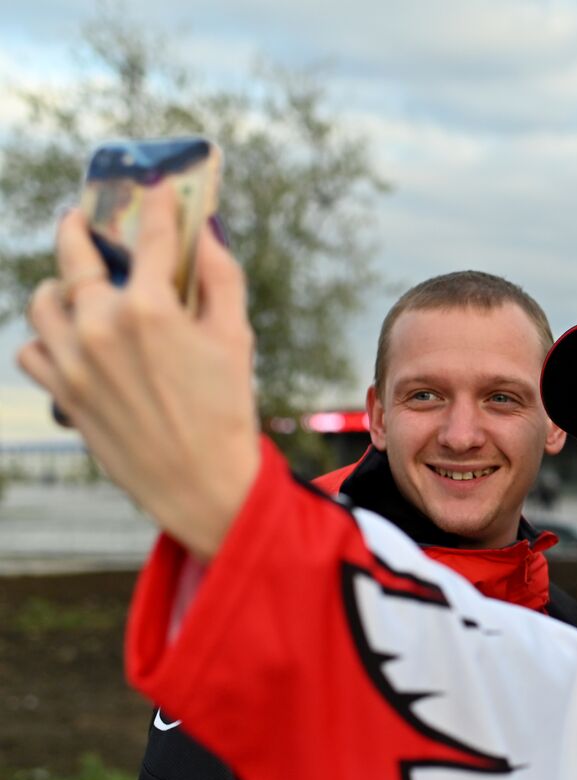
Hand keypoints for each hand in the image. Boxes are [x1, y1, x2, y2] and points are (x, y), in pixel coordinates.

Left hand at [17, 183, 260, 559]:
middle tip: (81, 219)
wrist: (201, 482)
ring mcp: (74, 360)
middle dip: (79, 229)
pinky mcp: (62, 393)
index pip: (150, 238)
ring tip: (72, 287)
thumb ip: (220, 278)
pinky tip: (70, 341)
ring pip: (42, 302)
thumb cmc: (226, 411)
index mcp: (150, 308)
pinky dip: (46, 340)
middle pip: (76, 257)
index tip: (155, 191)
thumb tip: (206, 232)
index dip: (156, 208)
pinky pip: (32, 350)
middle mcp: (101, 326)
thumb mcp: (235, 338)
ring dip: (57, 287)